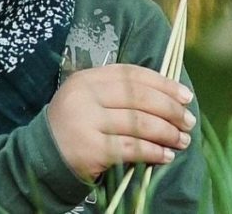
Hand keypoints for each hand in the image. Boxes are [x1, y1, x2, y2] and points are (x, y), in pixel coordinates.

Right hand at [46, 63, 195, 181]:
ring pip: (140, 123)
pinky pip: (132, 148)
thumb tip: (169, 95)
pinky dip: (154, 152)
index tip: (186, 96)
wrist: (43, 156)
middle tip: (189, 121)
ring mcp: (87, 121)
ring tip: (182, 140)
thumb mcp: (90, 99)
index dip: (163, 83)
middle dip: (171, 110)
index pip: (132, 75)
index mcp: (87, 79)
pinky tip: (166, 156)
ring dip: (167, 133)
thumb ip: (120, 92)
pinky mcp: (91, 148)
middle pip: (139, 97)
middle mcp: (85, 96)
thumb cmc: (76, 125)